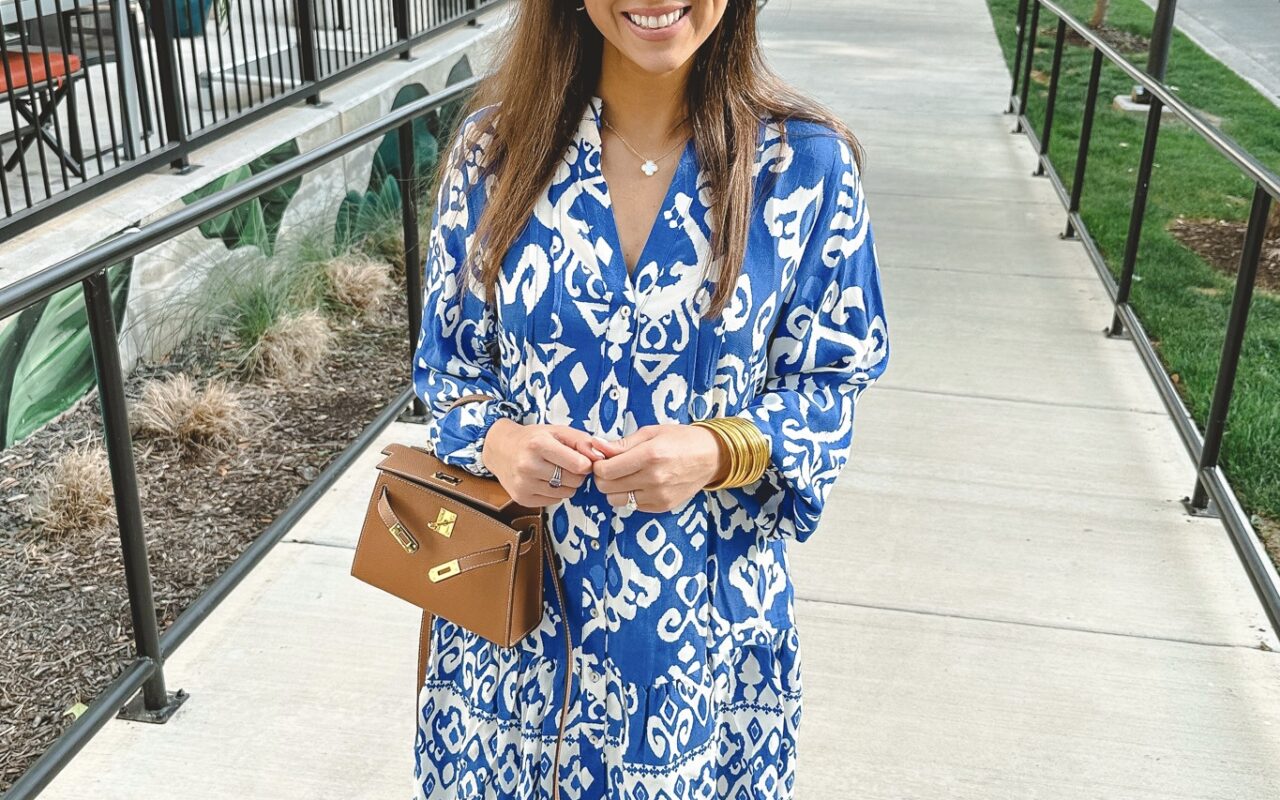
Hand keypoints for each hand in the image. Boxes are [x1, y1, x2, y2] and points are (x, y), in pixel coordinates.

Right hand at [482, 418, 602, 506]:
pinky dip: (555, 492)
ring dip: (567, 484)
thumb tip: (600, 458)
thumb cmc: (533, 438)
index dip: (586, 463)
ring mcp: (524, 484)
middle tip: (567, 464)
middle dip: (577, 474)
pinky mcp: (522, 499)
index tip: (581, 459)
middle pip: (574, 481)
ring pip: (566, 493)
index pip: (578, 465)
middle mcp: (528, 466)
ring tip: (555, 471)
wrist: (500, 449)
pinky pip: (554, 501)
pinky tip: (545, 480)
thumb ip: (582, 441)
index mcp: (538, 445)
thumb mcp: (557, 431)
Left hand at [581, 424, 725, 512]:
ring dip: (615, 489)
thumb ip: (621, 443)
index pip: (605, 471)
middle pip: (606, 488)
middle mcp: (654, 479)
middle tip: (612, 468)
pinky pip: (632, 506)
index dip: (598, 465)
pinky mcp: (663, 506)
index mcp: (649, 456)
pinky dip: (630, 496)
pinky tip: (640, 484)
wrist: (711, 456)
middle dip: (603, 477)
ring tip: (626, 477)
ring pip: (616, 501)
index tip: (604, 459)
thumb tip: (596, 446)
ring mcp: (659, 496)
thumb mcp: (650, 432)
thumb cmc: (680, 439)